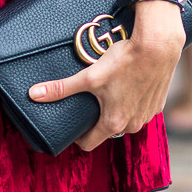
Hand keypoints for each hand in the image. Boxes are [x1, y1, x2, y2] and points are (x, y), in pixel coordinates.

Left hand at [27, 2, 184, 150]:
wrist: (157, 47)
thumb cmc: (124, 62)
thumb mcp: (89, 76)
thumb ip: (61, 88)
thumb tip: (34, 94)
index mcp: (113, 123)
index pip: (89, 144)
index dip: (77, 136)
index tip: (72, 125)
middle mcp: (133, 125)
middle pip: (108, 130)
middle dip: (97, 119)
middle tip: (90, 100)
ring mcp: (147, 115)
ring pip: (126, 119)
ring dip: (117, 109)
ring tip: (109, 89)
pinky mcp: (158, 103)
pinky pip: (141, 109)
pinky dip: (133, 100)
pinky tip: (128, 84)